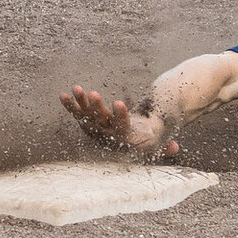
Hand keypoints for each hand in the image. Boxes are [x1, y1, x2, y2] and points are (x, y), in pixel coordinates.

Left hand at [60, 86, 177, 157]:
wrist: (133, 141)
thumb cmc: (148, 138)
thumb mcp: (158, 143)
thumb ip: (165, 149)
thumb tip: (174, 147)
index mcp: (125, 140)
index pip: (121, 129)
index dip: (120, 117)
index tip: (120, 104)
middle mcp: (109, 136)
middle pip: (101, 122)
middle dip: (96, 108)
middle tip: (94, 94)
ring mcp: (97, 128)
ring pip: (87, 117)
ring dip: (81, 103)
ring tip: (77, 89)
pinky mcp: (89, 121)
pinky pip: (78, 114)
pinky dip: (71, 105)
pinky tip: (63, 95)